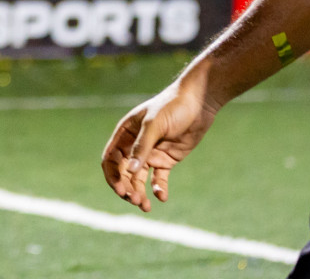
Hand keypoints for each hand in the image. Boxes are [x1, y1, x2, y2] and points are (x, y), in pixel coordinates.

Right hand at [101, 78, 216, 211]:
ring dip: (140, 193)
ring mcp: (150, 154)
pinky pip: (158, 179)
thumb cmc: (172, 107)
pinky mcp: (166, 160)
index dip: (113, 176)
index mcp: (125, 134)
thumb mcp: (154, 125)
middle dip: (127, 188)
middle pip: (124, 173)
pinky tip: (162, 197)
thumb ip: (142, 147)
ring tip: (145, 207)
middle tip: (135, 201)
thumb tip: (131, 171)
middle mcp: (134, 146)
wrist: (198, 103)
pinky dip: (158, 190)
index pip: (111, 159)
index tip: (121, 190)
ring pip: (139, 180)